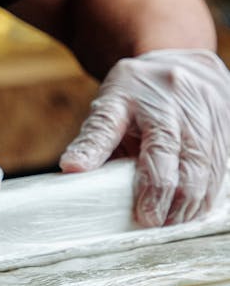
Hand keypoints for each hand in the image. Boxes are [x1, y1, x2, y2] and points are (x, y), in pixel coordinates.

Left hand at [60, 49, 229, 225]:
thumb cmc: (138, 90)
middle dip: (171, 201)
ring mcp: (208, 115)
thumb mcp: (111, 103)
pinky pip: (221, 169)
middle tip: (154, 225)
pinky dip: (207, 195)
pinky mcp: (226, 128)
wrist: (179, 60)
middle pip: (184, 161)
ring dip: (191, 204)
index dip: (150, 185)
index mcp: (145, 98)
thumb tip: (71, 169)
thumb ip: (95, 137)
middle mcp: (181, 105)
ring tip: (171, 224)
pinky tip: (192, 211)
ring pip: (207, 169)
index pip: (150, 145)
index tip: (142, 215)